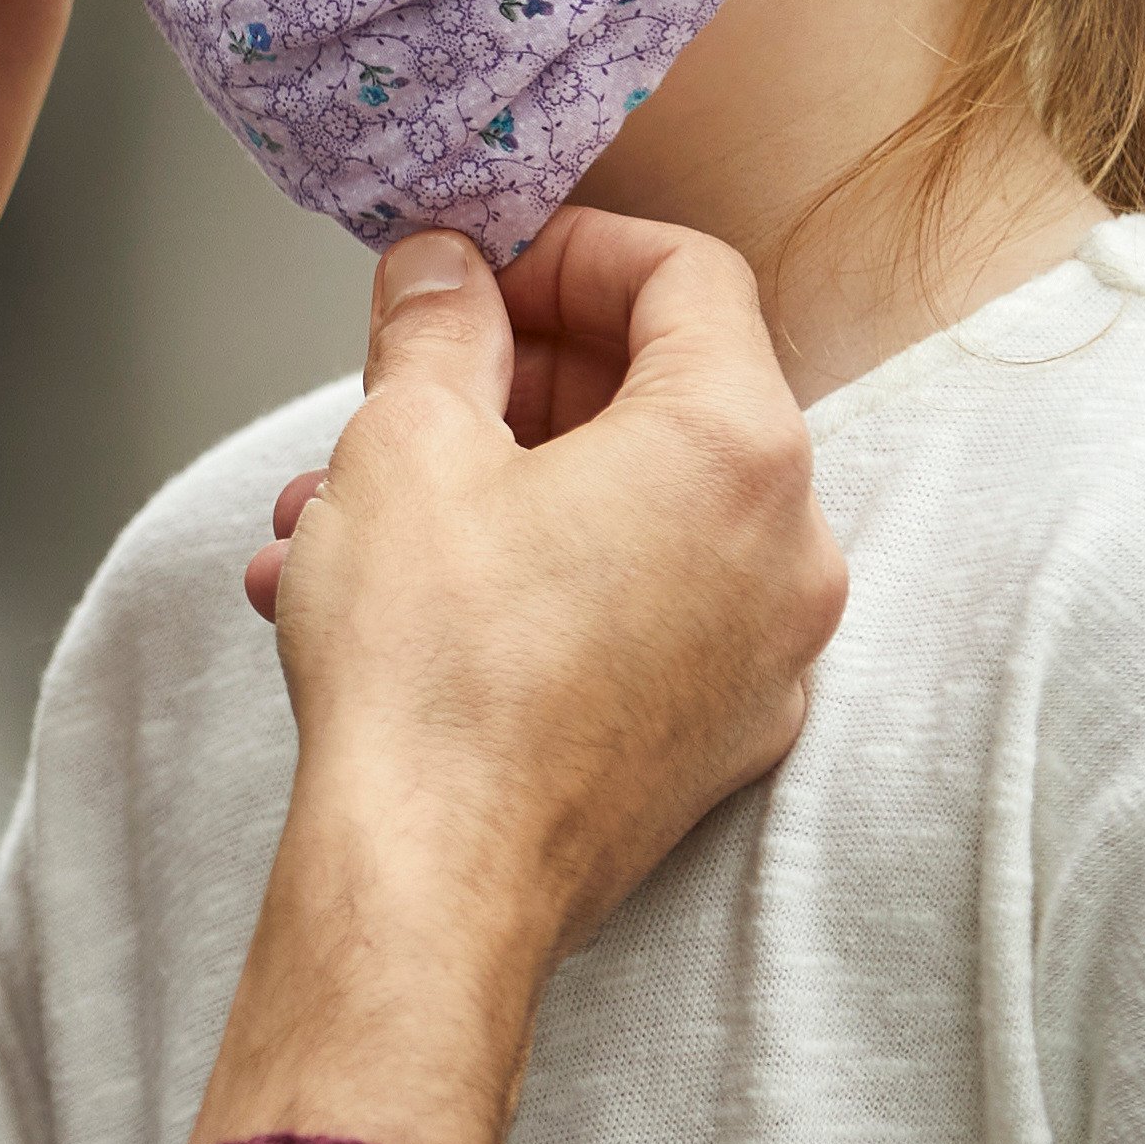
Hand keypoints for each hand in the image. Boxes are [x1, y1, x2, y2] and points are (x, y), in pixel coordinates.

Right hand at [189, 212, 839, 1143]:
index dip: (570, 252)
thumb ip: (436, 325)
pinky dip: (539, 583)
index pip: (688, 277)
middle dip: (521, 380)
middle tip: (416, 388)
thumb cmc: (432, 679)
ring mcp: (765, 659)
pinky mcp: (717, 741)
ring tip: (357, 516)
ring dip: (503, 489)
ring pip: (636, 516)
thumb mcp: (404, 443)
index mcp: (736, 448)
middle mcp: (787, 553)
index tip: (481, 275)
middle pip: (670, 396)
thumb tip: (443, 272)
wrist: (429, 891)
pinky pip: (637, 614)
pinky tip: (408, 603)